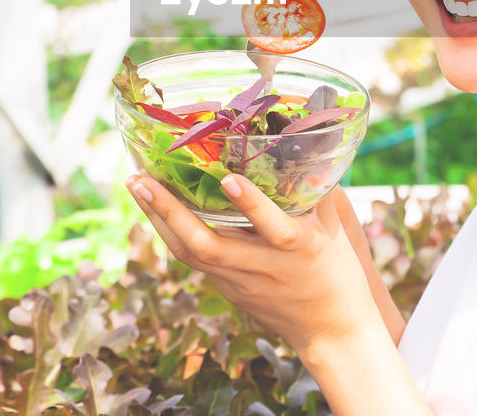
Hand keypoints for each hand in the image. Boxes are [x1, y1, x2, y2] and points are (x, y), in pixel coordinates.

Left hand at [125, 172, 384, 357]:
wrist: (331, 332)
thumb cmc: (339, 273)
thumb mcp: (337, 230)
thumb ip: (319, 190)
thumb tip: (307, 144)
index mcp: (298, 250)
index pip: (272, 227)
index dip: (251, 204)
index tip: (228, 178)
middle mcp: (263, 267)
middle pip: (208, 245)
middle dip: (170, 210)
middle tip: (142, 178)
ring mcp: (240, 282)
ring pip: (190, 254)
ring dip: (159, 218)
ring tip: (137, 185)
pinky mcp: (228, 290)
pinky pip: (193, 260)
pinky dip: (171, 232)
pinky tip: (155, 208)